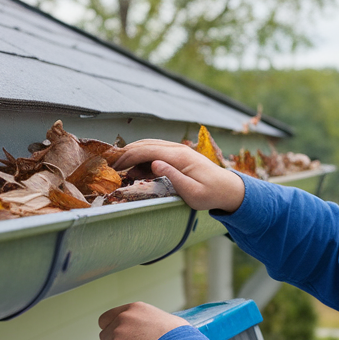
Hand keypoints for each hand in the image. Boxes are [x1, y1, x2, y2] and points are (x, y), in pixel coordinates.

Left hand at [99, 302, 188, 339]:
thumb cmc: (179, 338)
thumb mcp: (165, 320)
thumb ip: (150, 323)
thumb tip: (153, 331)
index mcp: (135, 309)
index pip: (107, 317)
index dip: (111, 328)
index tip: (117, 336)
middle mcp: (123, 319)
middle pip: (105, 334)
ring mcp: (117, 335)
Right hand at [114, 139, 245, 212]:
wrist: (228, 190)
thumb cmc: (211, 194)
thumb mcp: (192, 191)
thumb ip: (173, 177)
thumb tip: (154, 163)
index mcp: (179, 156)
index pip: (147, 150)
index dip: (128, 157)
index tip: (113, 166)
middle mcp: (177, 149)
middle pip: (145, 145)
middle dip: (126, 154)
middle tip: (110, 166)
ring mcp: (178, 151)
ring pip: (149, 147)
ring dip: (133, 156)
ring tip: (119, 169)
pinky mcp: (178, 157)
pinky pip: (156, 153)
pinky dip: (143, 159)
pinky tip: (136, 172)